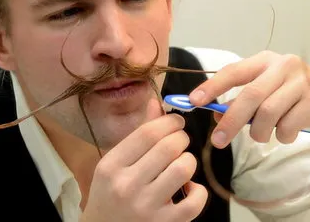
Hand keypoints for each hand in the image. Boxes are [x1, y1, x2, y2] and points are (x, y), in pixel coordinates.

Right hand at [80, 114, 207, 221]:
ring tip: (181, 166)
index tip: (176, 122)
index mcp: (111, 166)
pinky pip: (196, 200)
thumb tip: (156, 102)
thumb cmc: (111, 197)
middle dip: (181, 139)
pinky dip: (198, 191)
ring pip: (184, 168)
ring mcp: (146, 208)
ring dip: (188, 162)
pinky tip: (188, 190)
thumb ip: (138, 135)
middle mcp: (126, 186)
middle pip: (170, 146)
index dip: (169, 122)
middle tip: (179, 143)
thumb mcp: (115, 164)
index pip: (148, 132)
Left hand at [189, 50, 309, 146]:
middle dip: (230, 121)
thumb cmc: (294, 96)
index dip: (212, 86)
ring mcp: (302, 82)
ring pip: (268, 114)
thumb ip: (244, 99)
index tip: (193, 101)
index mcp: (266, 60)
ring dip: (259, 132)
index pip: (234, 71)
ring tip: (263, 136)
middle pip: (250, 96)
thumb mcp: (269, 90)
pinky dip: (282, 136)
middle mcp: (284, 65)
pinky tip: (288, 133)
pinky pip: (287, 127)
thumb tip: (216, 117)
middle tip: (218, 141)